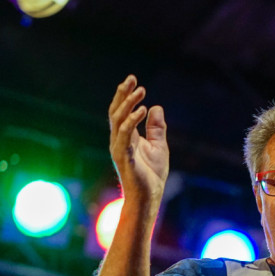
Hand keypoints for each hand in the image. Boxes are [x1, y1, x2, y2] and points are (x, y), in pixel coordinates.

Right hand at [108, 75, 168, 209]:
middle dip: (123, 94)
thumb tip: (156, 107)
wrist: (148, 196)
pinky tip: (142, 110)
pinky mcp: (124, 156)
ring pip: (118, 120)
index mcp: (126, 136)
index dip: (125, 95)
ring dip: (129, 104)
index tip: (133, 80)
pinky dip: (132, 121)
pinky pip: (125, 135)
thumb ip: (156, 128)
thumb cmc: (151, 174)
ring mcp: (119, 147)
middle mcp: (118, 139)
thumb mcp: (158, 145)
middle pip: (116, 111)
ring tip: (141, 92)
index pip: (121, 111)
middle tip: (132, 79)